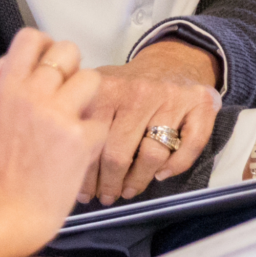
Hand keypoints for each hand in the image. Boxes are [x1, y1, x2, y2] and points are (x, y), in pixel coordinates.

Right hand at [0, 29, 106, 248]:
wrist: (8, 213)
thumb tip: (9, 61)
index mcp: (6, 89)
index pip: (31, 38)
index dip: (43, 46)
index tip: (46, 64)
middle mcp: (33, 95)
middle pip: (68, 50)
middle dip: (69, 68)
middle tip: (63, 92)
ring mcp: (59, 115)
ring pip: (91, 79)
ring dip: (86, 98)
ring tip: (72, 120)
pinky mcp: (82, 137)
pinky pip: (99, 120)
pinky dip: (92, 136)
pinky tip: (76, 151)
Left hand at [80, 41, 221, 204]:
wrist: (172, 59)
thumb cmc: (128, 85)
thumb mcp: (96, 87)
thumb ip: (76, 110)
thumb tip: (56, 151)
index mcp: (106, 88)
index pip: (91, 143)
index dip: (86, 174)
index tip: (83, 191)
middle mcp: (138, 92)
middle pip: (119, 155)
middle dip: (110, 184)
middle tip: (106, 197)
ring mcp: (171, 97)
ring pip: (152, 155)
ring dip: (139, 181)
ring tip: (128, 191)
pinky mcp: (199, 103)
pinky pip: (190, 144)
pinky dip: (176, 165)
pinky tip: (161, 175)